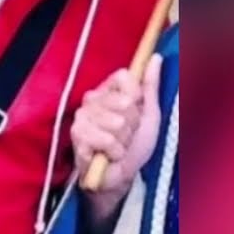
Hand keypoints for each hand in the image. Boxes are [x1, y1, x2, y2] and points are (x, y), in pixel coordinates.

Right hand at [72, 56, 161, 226]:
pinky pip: (106, 139)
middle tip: (126, 134)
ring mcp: (82, 116)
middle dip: (132, 124)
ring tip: (117, 146)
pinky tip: (108, 154)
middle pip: (124, 101)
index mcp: (109, 90)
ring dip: (123, 140)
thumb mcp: (149, 115)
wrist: (120, 176)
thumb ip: (150, 86)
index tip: (136, 110)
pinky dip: (114, 151)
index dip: (136, 96)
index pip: (125, 77)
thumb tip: (155, 57)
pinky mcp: (77, 135)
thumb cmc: (135, 145)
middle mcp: (92, 98)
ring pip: (117, 122)